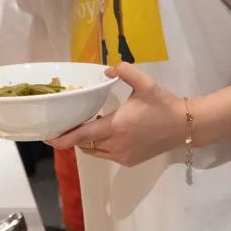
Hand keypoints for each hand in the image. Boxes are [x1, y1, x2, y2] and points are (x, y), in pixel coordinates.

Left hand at [46, 63, 188, 166]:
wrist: (183, 126)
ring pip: (93, 151)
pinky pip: (105, 155)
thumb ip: (125, 71)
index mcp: (116, 126)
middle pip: (84, 143)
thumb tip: (107, 69)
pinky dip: (98, 145)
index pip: (81, 135)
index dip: (62, 138)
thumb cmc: (163, 104)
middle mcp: (116, 145)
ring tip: (86, 124)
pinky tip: (105, 130)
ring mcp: (122, 156)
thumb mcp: (145, 83)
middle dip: (73, 135)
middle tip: (66, 122)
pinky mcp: (129, 161)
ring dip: (86, 140)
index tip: (47, 136)